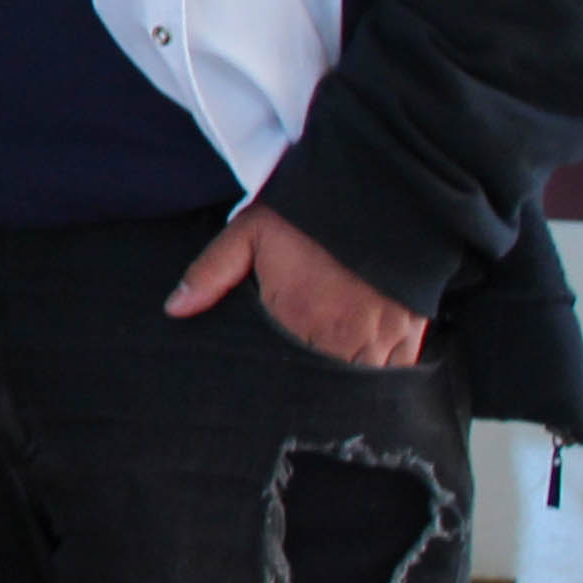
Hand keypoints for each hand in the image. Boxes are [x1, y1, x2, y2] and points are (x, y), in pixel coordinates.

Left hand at [167, 205, 429, 367]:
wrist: (380, 196)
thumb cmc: (308, 217)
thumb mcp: (249, 234)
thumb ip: (210, 273)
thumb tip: (174, 310)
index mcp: (293, 319)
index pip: (280, 372)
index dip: (275, 380)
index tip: (269, 383)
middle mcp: (335, 338)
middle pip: (320, 385)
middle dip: (309, 386)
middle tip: (300, 374)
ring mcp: (377, 340)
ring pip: (358, 382)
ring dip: (345, 379)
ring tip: (332, 368)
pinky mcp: (409, 335)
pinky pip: (395, 372)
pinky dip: (382, 370)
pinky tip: (369, 363)